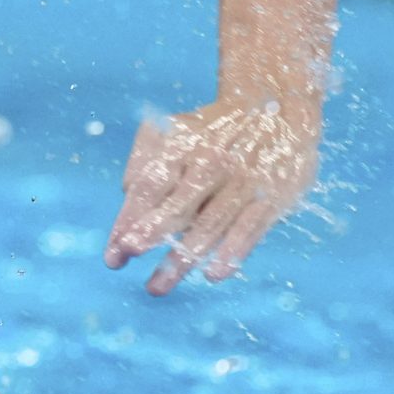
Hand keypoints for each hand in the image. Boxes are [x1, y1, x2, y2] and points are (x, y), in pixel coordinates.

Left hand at [104, 100, 318, 293]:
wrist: (278, 108)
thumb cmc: (213, 130)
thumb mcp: (174, 129)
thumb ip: (145, 158)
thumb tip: (126, 193)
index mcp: (182, 147)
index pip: (150, 185)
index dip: (130, 217)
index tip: (114, 250)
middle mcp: (211, 163)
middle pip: (176, 206)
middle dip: (150, 233)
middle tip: (127, 256)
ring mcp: (243, 181)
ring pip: (210, 224)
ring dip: (182, 257)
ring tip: (157, 285)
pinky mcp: (273, 197)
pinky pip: (250, 229)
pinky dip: (232, 252)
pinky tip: (213, 274)